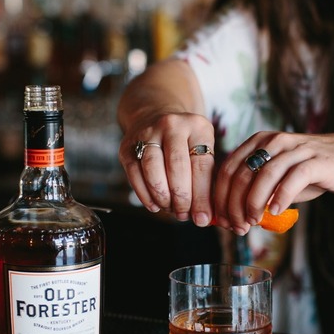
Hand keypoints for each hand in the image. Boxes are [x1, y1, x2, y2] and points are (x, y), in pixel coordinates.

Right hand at [117, 111, 216, 225]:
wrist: (155, 115)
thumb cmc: (185, 142)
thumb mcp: (202, 149)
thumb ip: (206, 181)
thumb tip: (204, 216)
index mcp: (197, 126)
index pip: (201, 166)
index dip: (202, 197)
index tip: (203, 218)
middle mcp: (171, 125)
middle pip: (176, 168)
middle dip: (181, 199)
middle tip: (184, 215)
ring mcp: (147, 133)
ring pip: (153, 171)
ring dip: (162, 197)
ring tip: (170, 209)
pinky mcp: (127, 146)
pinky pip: (134, 175)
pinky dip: (145, 195)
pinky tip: (155, 205)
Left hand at [213, 129, 333, 233]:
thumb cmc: (311, 171)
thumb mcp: (279, 180)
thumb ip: (257, 193)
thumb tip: (232, 218)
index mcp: (258, 142)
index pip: (228, 170)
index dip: (221, 198)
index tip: (223, 221)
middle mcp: (273, 141)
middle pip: (242, 174)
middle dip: (234, 205)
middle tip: (237, 227)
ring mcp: (295, 149)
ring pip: (264, 176)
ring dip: (253, 203)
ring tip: (252, 222)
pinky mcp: (315, 160)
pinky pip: (293, 178)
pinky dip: (281, 197)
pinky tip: (276, 212)